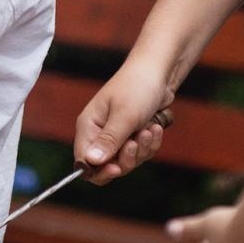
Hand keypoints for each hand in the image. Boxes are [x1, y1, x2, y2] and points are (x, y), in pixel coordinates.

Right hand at [74, 62, 171, 184]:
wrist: (159, 72)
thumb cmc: (137, 88)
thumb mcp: (124, 116)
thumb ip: (109, 141)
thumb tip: (91, 162)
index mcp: (88, 127)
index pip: (84, 161)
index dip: (99, 170)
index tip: (116, 168)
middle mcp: (99, 133)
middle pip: (107, 166)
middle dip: (127, 158)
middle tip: (136, 141)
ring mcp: (117, 135)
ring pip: (127, 161)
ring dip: (142, 149)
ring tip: (149, 128)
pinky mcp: (133, 135)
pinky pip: (141, 153)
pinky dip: (150, 143)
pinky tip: (155, 128)